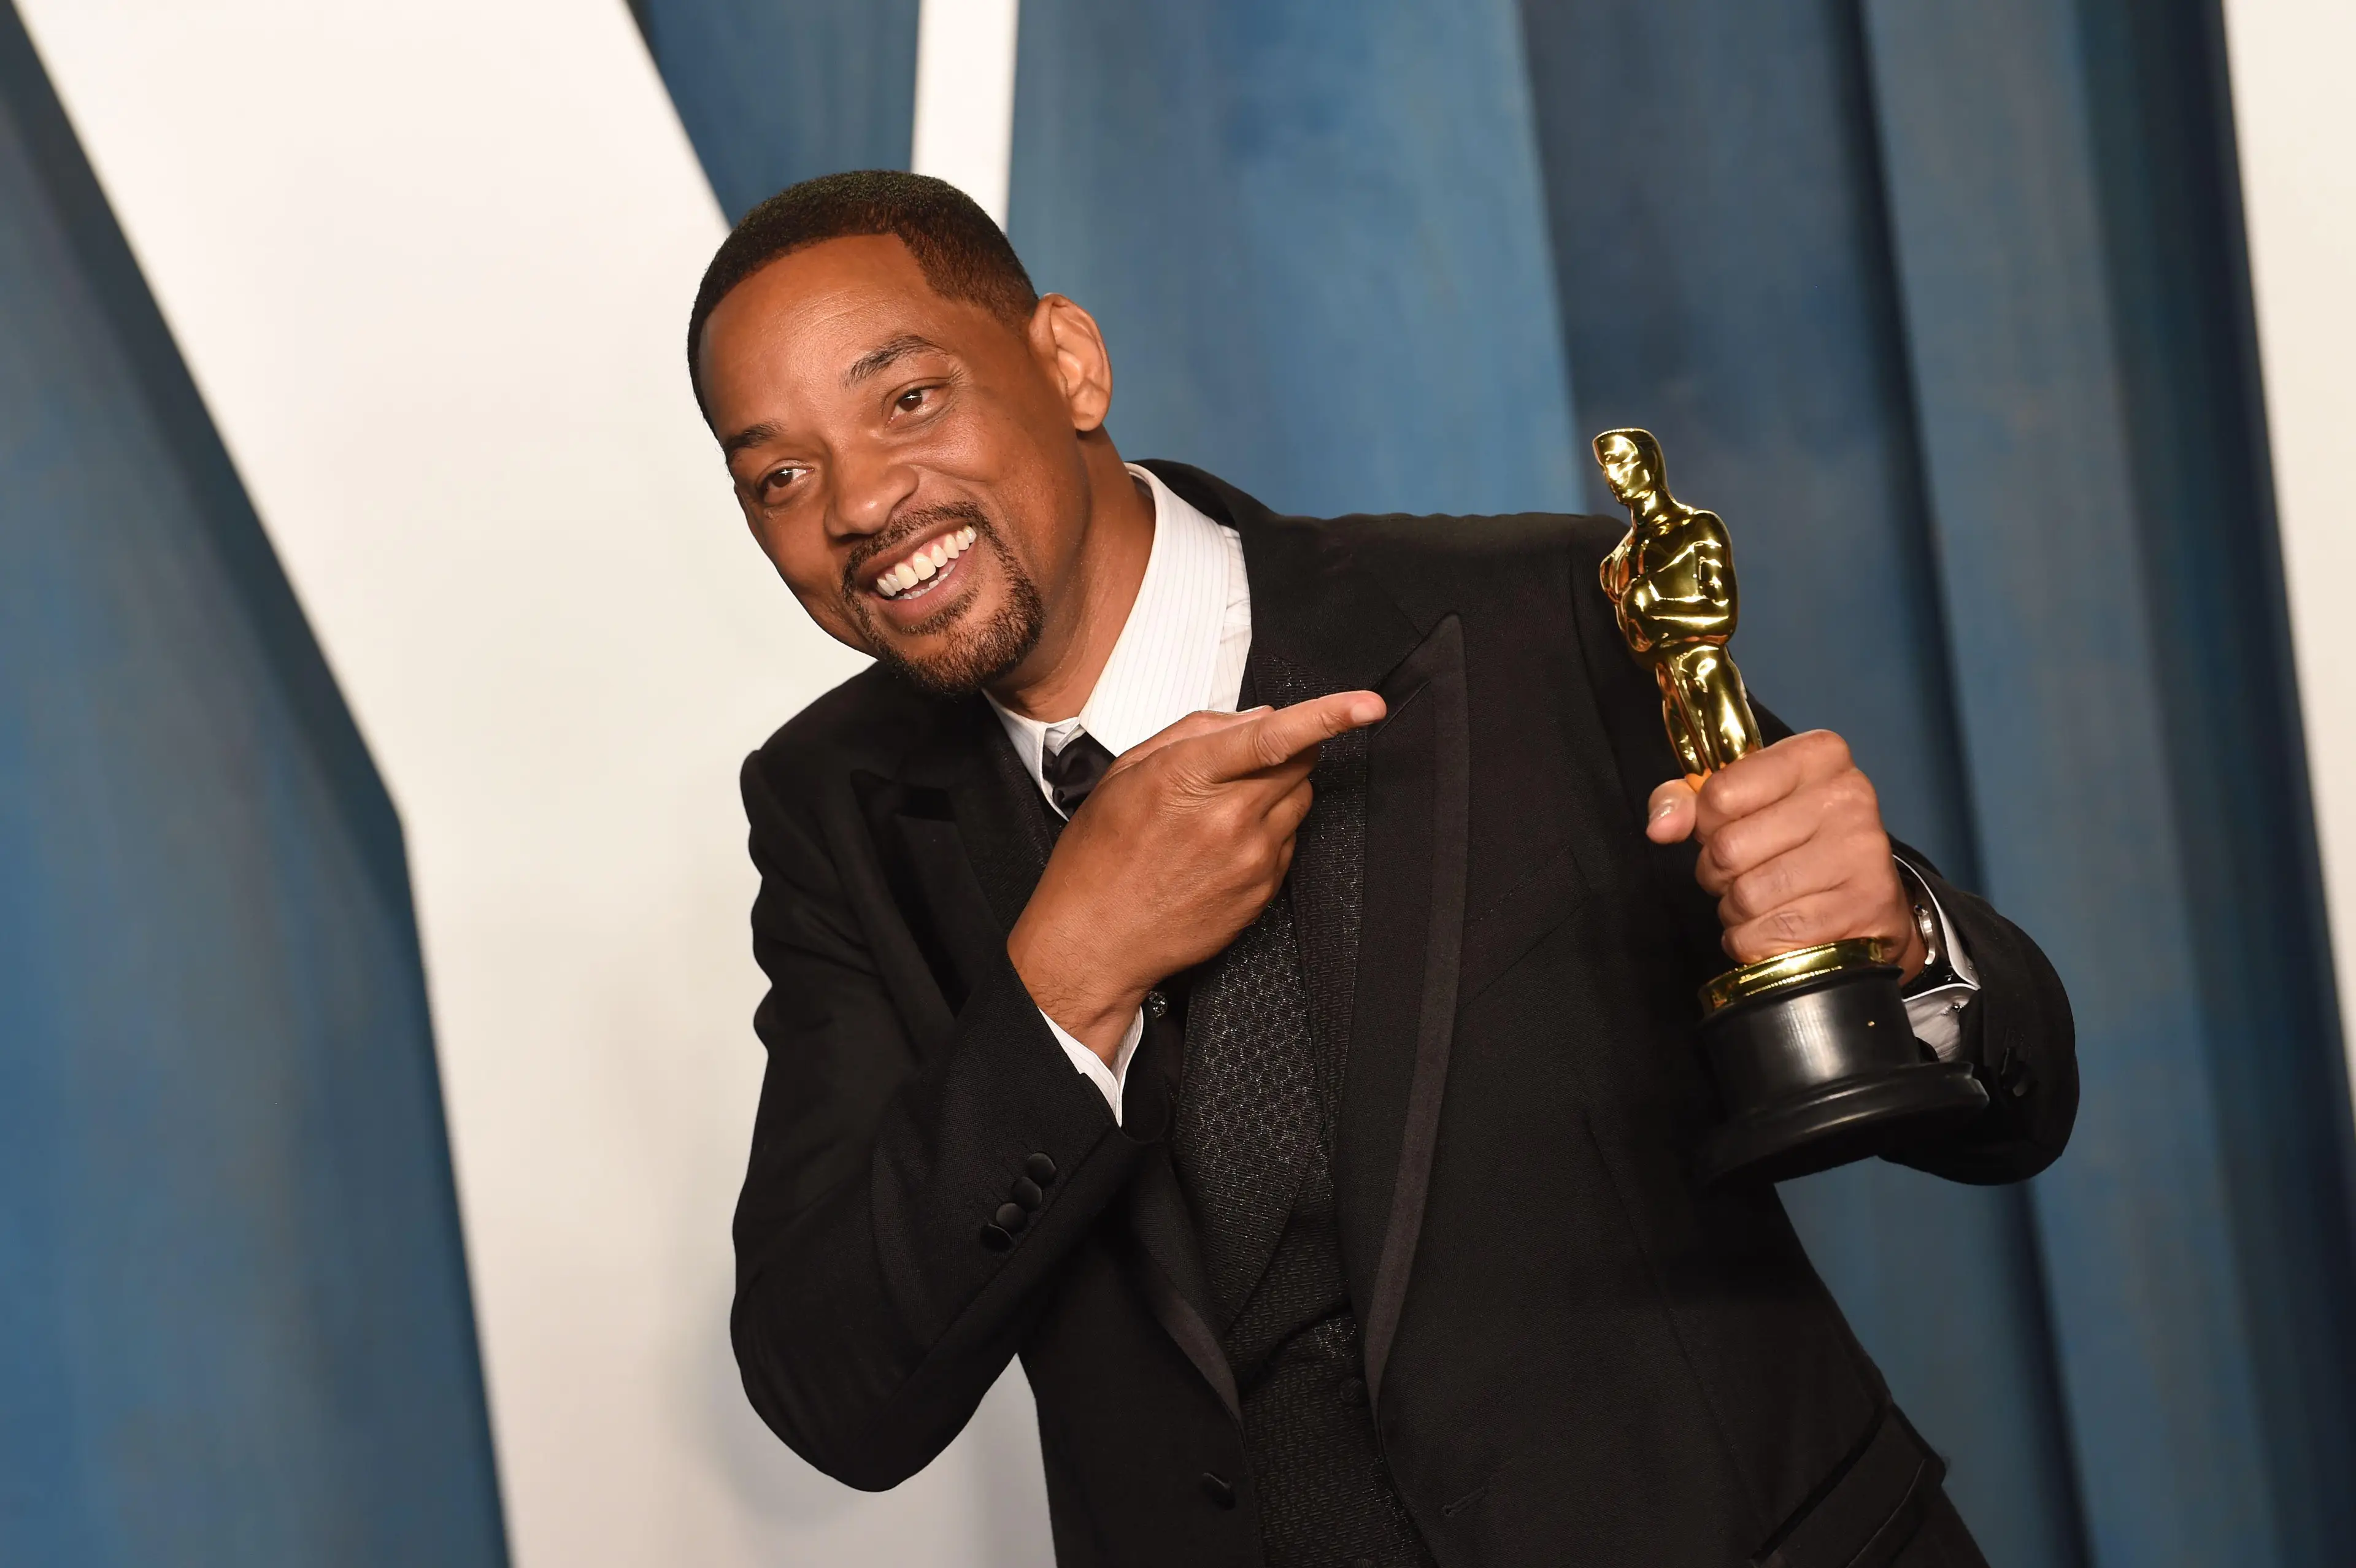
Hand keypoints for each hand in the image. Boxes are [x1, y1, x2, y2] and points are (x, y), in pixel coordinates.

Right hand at [1007, 691, 1387, 1061]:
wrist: (1096, 939)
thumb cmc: (1101, 858)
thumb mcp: (1127, 773)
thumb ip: (1195, 733)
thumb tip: (1256, 718)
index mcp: (1188, 779)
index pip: (1273, 736)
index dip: (1329, 715)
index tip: (1366, 704)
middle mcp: (1227, 818)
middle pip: (1300, 762)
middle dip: (1284, 750)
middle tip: (1240, 766)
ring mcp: (1251, 858)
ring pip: (1300, 799)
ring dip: (1277, 791)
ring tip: (1222, 812)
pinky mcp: (1264, 890)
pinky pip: (1290, 841)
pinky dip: (1268, 832)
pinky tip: (1221, 848)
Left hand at [1643, 730, 1924, 981]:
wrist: (1868, 905)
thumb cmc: (1797, 846)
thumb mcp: (1744, 804)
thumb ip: (1688, 802)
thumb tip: (1661, 827)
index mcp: (1816, 755)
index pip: (1719, 793)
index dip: (1706, 823)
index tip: (1727, 829)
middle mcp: (1846, 795)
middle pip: (1727, 847)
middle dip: (1718, 872)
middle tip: (1744, 873)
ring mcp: (1859, 850)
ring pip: (1746, 895)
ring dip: (1737, 910)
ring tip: (1764, 901)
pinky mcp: (1862, 905)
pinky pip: (1768, 933)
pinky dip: (1756, 941)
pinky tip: (1779, 928)